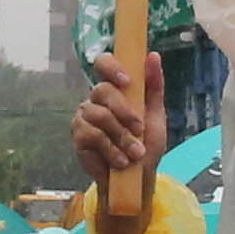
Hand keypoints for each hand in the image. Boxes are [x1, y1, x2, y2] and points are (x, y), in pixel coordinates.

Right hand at [70, 50, 166, 185]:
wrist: (137, 178)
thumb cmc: (146, 143)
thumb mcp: (156, 114)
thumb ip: (154, 86)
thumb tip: (153, 55)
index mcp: (115, 88)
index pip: (104, 63)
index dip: (112, 67)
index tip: (127, 82)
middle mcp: (96, 98)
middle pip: (103, 90)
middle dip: (125, 112)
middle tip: (140, 130)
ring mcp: (85, 116)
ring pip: (100, 115)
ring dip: (122, 136)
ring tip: (135, 153)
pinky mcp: (78, 136)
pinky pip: (93, 135)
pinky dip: (111, 149)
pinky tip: (121, 161)